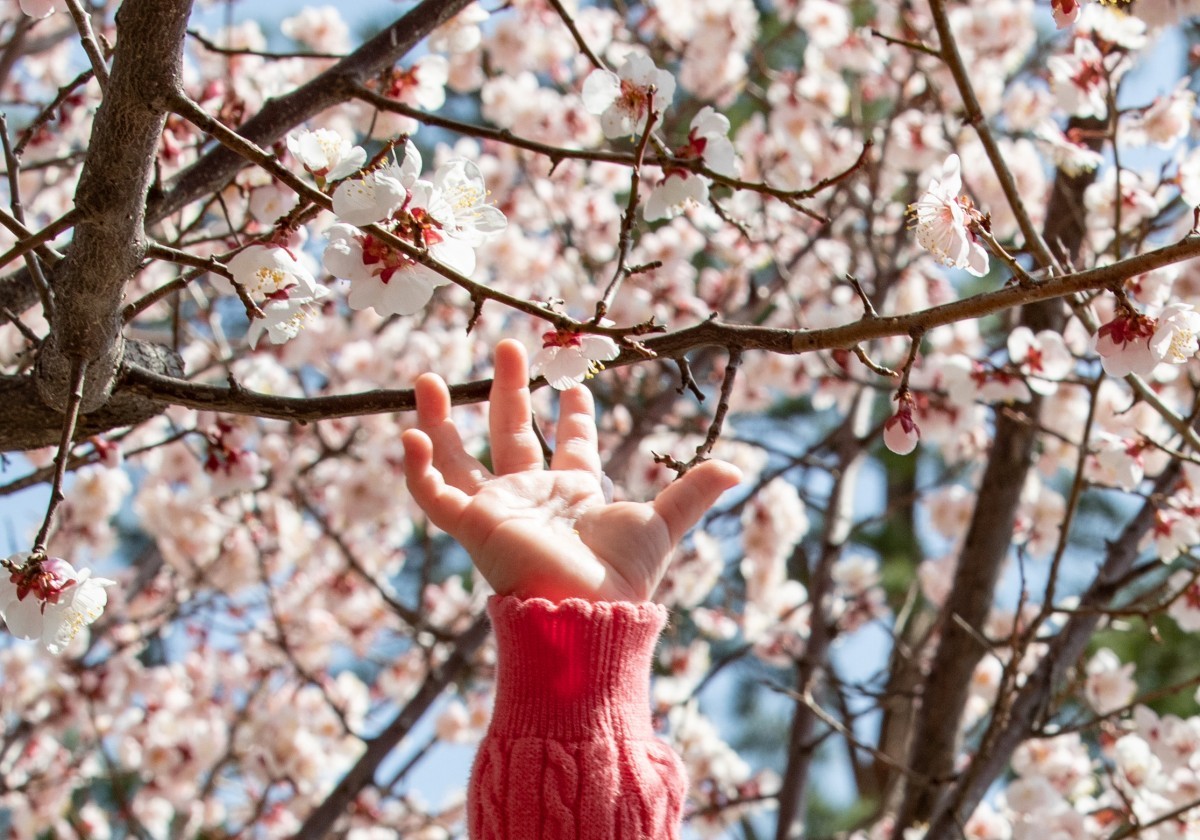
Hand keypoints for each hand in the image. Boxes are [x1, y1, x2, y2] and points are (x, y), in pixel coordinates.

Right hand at [401, 340, 740, 602]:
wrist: (589, 613)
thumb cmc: (625, 575)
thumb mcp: (661, 523)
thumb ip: (692, 491)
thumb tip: (738, 466)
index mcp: (576, 492)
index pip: (571, 445)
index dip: (574, 414)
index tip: (576, 386)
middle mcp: (534, 496)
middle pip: (512, 432)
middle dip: (509, 389)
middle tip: (507, 346)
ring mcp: (500, 509)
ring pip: (460, 457)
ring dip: (442, 419)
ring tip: (426, 377)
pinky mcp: (475, 525)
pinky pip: (434, 495)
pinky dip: (418, 468)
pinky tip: (408, 432)